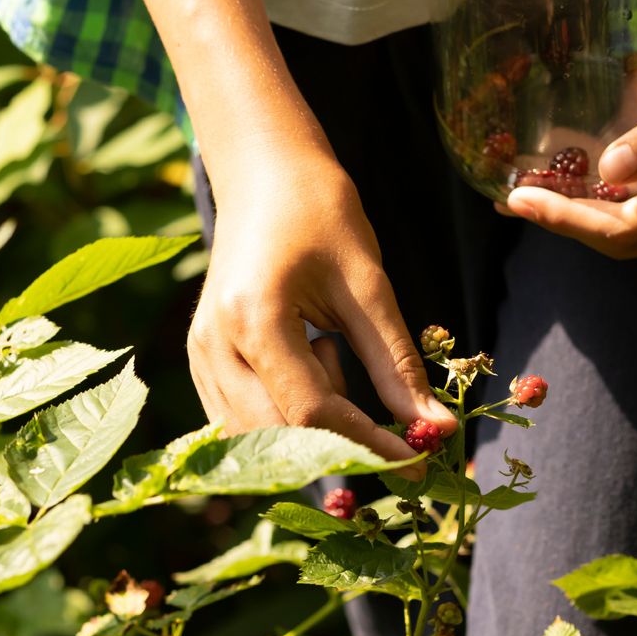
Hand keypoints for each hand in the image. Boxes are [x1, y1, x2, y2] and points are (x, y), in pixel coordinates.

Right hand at [188, 144, 455, 477]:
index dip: (369, 444)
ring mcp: (199, 356)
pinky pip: (244, 420)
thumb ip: (397, 363)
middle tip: (396, 430)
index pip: (312, 412)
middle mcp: (213, 345)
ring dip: (312, 428)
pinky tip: (312, 362)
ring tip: (335, 356)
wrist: (266, 175)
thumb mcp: (369, 284)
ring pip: (260, 436)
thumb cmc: (322, 214)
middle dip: (343, 446)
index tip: (419, 461)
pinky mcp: (201, 361)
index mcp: (255, 319)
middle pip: (280, 436)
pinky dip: (289, 415)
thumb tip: (436, 428)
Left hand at [498, 14, 636, 258]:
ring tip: (530, 195)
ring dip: (583, 214)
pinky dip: (607, 196)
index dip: (569, 220)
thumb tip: (608, 172)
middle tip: (511, 200)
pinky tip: (576, 176)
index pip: (629, 230)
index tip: (519, 199)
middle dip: (568, 223)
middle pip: (629, 238)